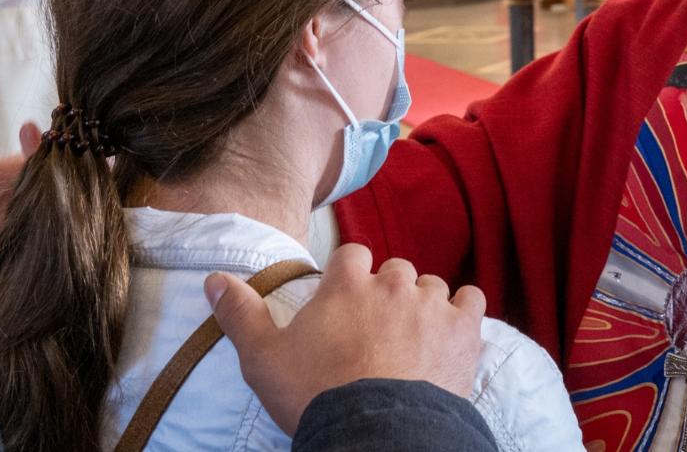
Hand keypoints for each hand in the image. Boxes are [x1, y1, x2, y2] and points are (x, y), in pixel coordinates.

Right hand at [207, 242, 486, 434]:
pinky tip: (450, 333)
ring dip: (422, 306)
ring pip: (431, 286)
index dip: (348, 276)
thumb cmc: (315, 395)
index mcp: (346, 284)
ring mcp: (432, 303)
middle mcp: (393, 283)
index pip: (351, 255)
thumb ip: (240, 314)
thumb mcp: (262, 358)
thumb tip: (214, 278)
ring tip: (411, 340)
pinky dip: (462, 312)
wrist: (375, 432)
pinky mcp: (464, 328)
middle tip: (375, 331)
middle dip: (387, 293)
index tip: (344, 301)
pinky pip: (471, 300)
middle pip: (394, 270)